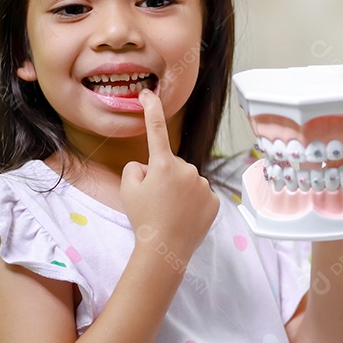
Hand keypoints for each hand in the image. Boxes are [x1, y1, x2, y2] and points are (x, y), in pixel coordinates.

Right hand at [120, 90, 219, 261]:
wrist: (165, 249)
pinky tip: (185, 216)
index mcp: (163, 164)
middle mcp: (187, 169)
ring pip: (188, 180)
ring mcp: (203, 184)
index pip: (156, 130)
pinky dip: (193, 202)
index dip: (151, 110)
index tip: (149, 94)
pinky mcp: (215, 199)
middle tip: (156, 200)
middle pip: (172, 165)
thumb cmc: (144, 218)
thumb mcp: (128, 189)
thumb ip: (136, 169)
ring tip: (170, 211)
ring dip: (180, 190)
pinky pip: (200, 194)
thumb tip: (149, 167)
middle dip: (164, 176)